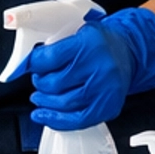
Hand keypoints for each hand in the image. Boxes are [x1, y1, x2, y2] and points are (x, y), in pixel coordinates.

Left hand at [26, 7, 154, 130]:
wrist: (128, 51)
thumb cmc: (100, 43)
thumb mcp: (77, 32)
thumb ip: (54, 45)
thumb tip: (26, 62)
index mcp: (89, 43)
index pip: (49, 59)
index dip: (33, 64)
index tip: (29, 65)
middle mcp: (99, 67)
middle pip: (54, 84)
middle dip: (40, 83)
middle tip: (38, 80)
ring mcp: (105, 90)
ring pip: (63, 104)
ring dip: (45, 102)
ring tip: (40, 97)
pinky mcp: (108, 107)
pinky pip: (77, 120)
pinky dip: (57, 121)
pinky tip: (44, 116)